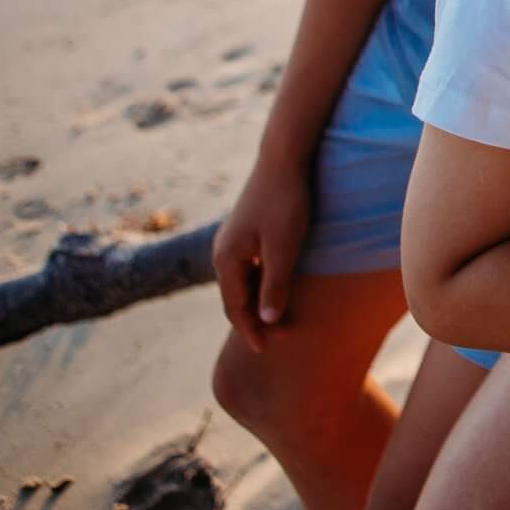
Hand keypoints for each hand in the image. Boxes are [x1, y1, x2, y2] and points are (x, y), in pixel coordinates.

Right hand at [212, 157, 314, 352]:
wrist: (284, 158)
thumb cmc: (287, 203)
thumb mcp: (284, 248)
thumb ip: (274, 286)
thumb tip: (265, 321)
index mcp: (226, 260)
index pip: (235, 308)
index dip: (251, 331)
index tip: (266, 351)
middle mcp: (222, 253)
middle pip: (236, 298)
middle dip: (255, 321)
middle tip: (281, 338)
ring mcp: (232, 241)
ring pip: (242, 283)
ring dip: (258, 303)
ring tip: (279, 320)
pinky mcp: (245, 231)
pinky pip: (249, 268)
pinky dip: (260, 285)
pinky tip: (277, 289)